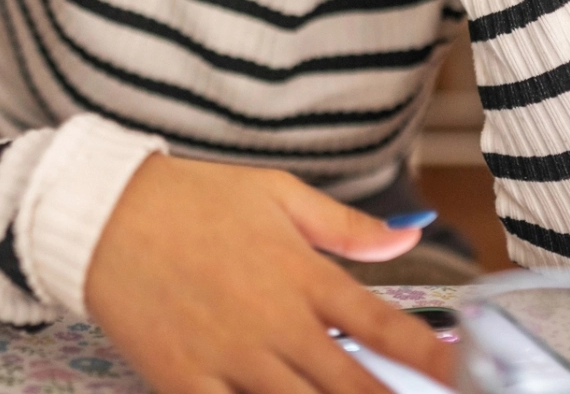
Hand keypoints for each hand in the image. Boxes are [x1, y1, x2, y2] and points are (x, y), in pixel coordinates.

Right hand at [86, 155, 456, 393]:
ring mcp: (231, 359)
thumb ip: (343, 226)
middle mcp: (276, 324)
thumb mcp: (275, 194)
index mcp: (303, 275)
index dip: (430, 359)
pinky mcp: (185, 382)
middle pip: (351, 387)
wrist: (103, 214)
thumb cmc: (193, 198)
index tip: (466, 378)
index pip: (382, 327)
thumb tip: (404, 239)